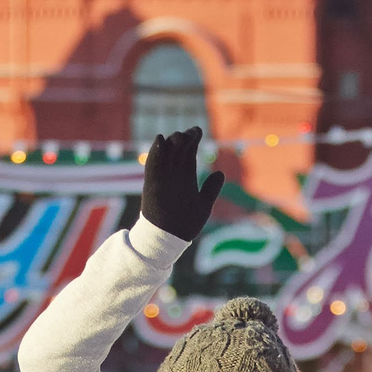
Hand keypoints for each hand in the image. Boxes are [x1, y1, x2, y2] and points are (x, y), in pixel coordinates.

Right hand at [139, 127, 226, 241]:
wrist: (169, 240)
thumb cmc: (185, 224)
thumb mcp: (203, 205)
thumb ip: (211, 189)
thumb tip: (220, 173)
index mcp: (185, 177)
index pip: (188, 153)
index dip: (192, 140)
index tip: (198, 131)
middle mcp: (173, 175)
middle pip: (177, 150)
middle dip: (183, 139)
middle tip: (191, 132)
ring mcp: (161, 179)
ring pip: (165, 155)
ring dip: (170, 143)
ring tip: (179, 135)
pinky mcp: (151, 185)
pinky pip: (152, 166)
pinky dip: (155, 153)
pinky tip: (159, 140)